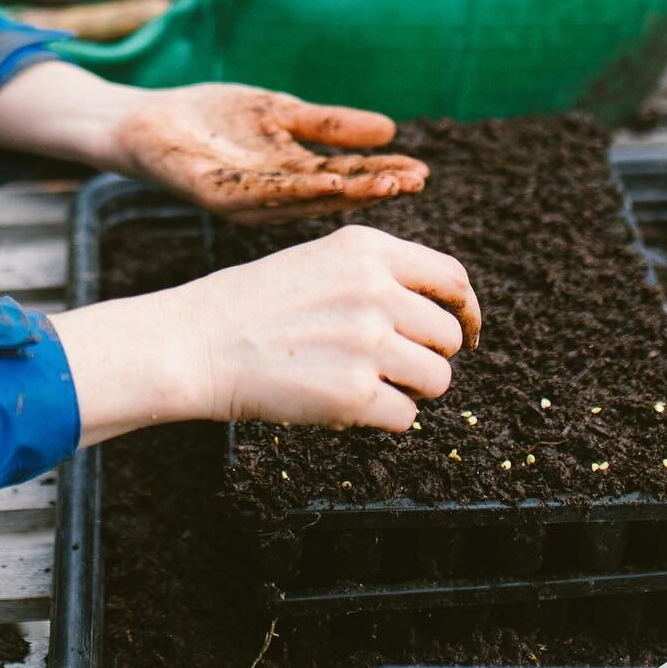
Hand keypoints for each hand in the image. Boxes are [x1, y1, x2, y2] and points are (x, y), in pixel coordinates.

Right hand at [52, 225, 480, 444]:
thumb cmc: (257, 304)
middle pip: (449, 335)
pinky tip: (340, 403)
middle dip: (427, 356)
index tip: (467, 334)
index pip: (452, 278)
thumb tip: (444, 312)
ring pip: (437, 380)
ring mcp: (368, 341)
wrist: (198, 341)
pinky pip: (405, 417)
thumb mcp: (321, 261)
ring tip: (361, 383)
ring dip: (407, 389)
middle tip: (385, 364)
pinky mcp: (355, 393)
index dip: (468, 311)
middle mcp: (376, 289)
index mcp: (369, 249)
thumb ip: (380, 276)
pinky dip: (380, 419)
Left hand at [111, 82, 427, 223]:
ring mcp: (244, 199)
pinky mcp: (213, 194)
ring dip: (346, 192)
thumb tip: (390, 128)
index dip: (383, 176)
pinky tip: (326, 179)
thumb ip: (328, 125)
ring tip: (386, 184)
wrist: (143, 122)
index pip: (346, 179)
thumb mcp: (279, 114)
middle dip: (375, 188)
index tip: (422, 171)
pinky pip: (260, 194)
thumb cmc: (211, 120)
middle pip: (332, 195)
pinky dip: (296, 189)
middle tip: (415, 181)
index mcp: (291, 178)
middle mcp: (273, 198)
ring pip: (303, 199)